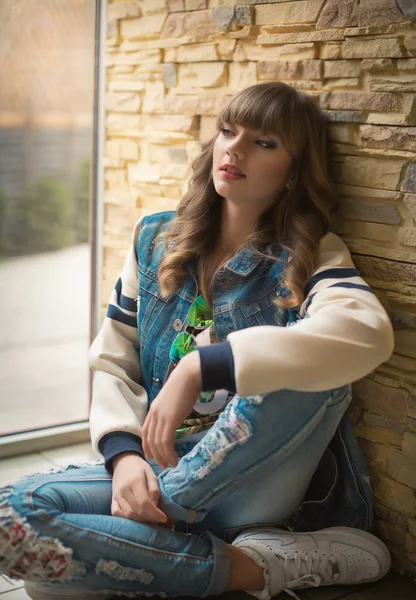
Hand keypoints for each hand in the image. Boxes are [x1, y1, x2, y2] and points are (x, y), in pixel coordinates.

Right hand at [111, 453, 167, 523]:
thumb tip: (155, 506)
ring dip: (140, 520)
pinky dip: (126, 519)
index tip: (163, 518)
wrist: (123, 461)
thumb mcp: (151, 474)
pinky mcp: (112, 499)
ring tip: (149, 518)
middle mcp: (123, 490)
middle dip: (149, 518)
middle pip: (136, 512)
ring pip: (128, 515)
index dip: (155, 514)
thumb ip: (154, 489)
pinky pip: (117, 513)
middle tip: (158, 519)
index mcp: (135, 481)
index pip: (144, 503)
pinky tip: (136, 517)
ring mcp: (116, 495)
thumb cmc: (140, 467)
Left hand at [142, 352, 201, 468]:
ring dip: (163, 457)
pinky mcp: (170, 420)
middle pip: (150, 440)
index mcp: (154, 409)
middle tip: (163, 465)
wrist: (190, 375)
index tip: (151, 455)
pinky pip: (166, 442)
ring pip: (157, 443)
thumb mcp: (174, 399)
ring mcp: (161, 417)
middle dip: (155, 455)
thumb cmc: (186, 384)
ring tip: (170, 464)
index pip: (146, 431)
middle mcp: (154, 414)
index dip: (147, 445)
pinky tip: (175, 458)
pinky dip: (169, 453)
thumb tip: (175, 416)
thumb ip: (171, 409)